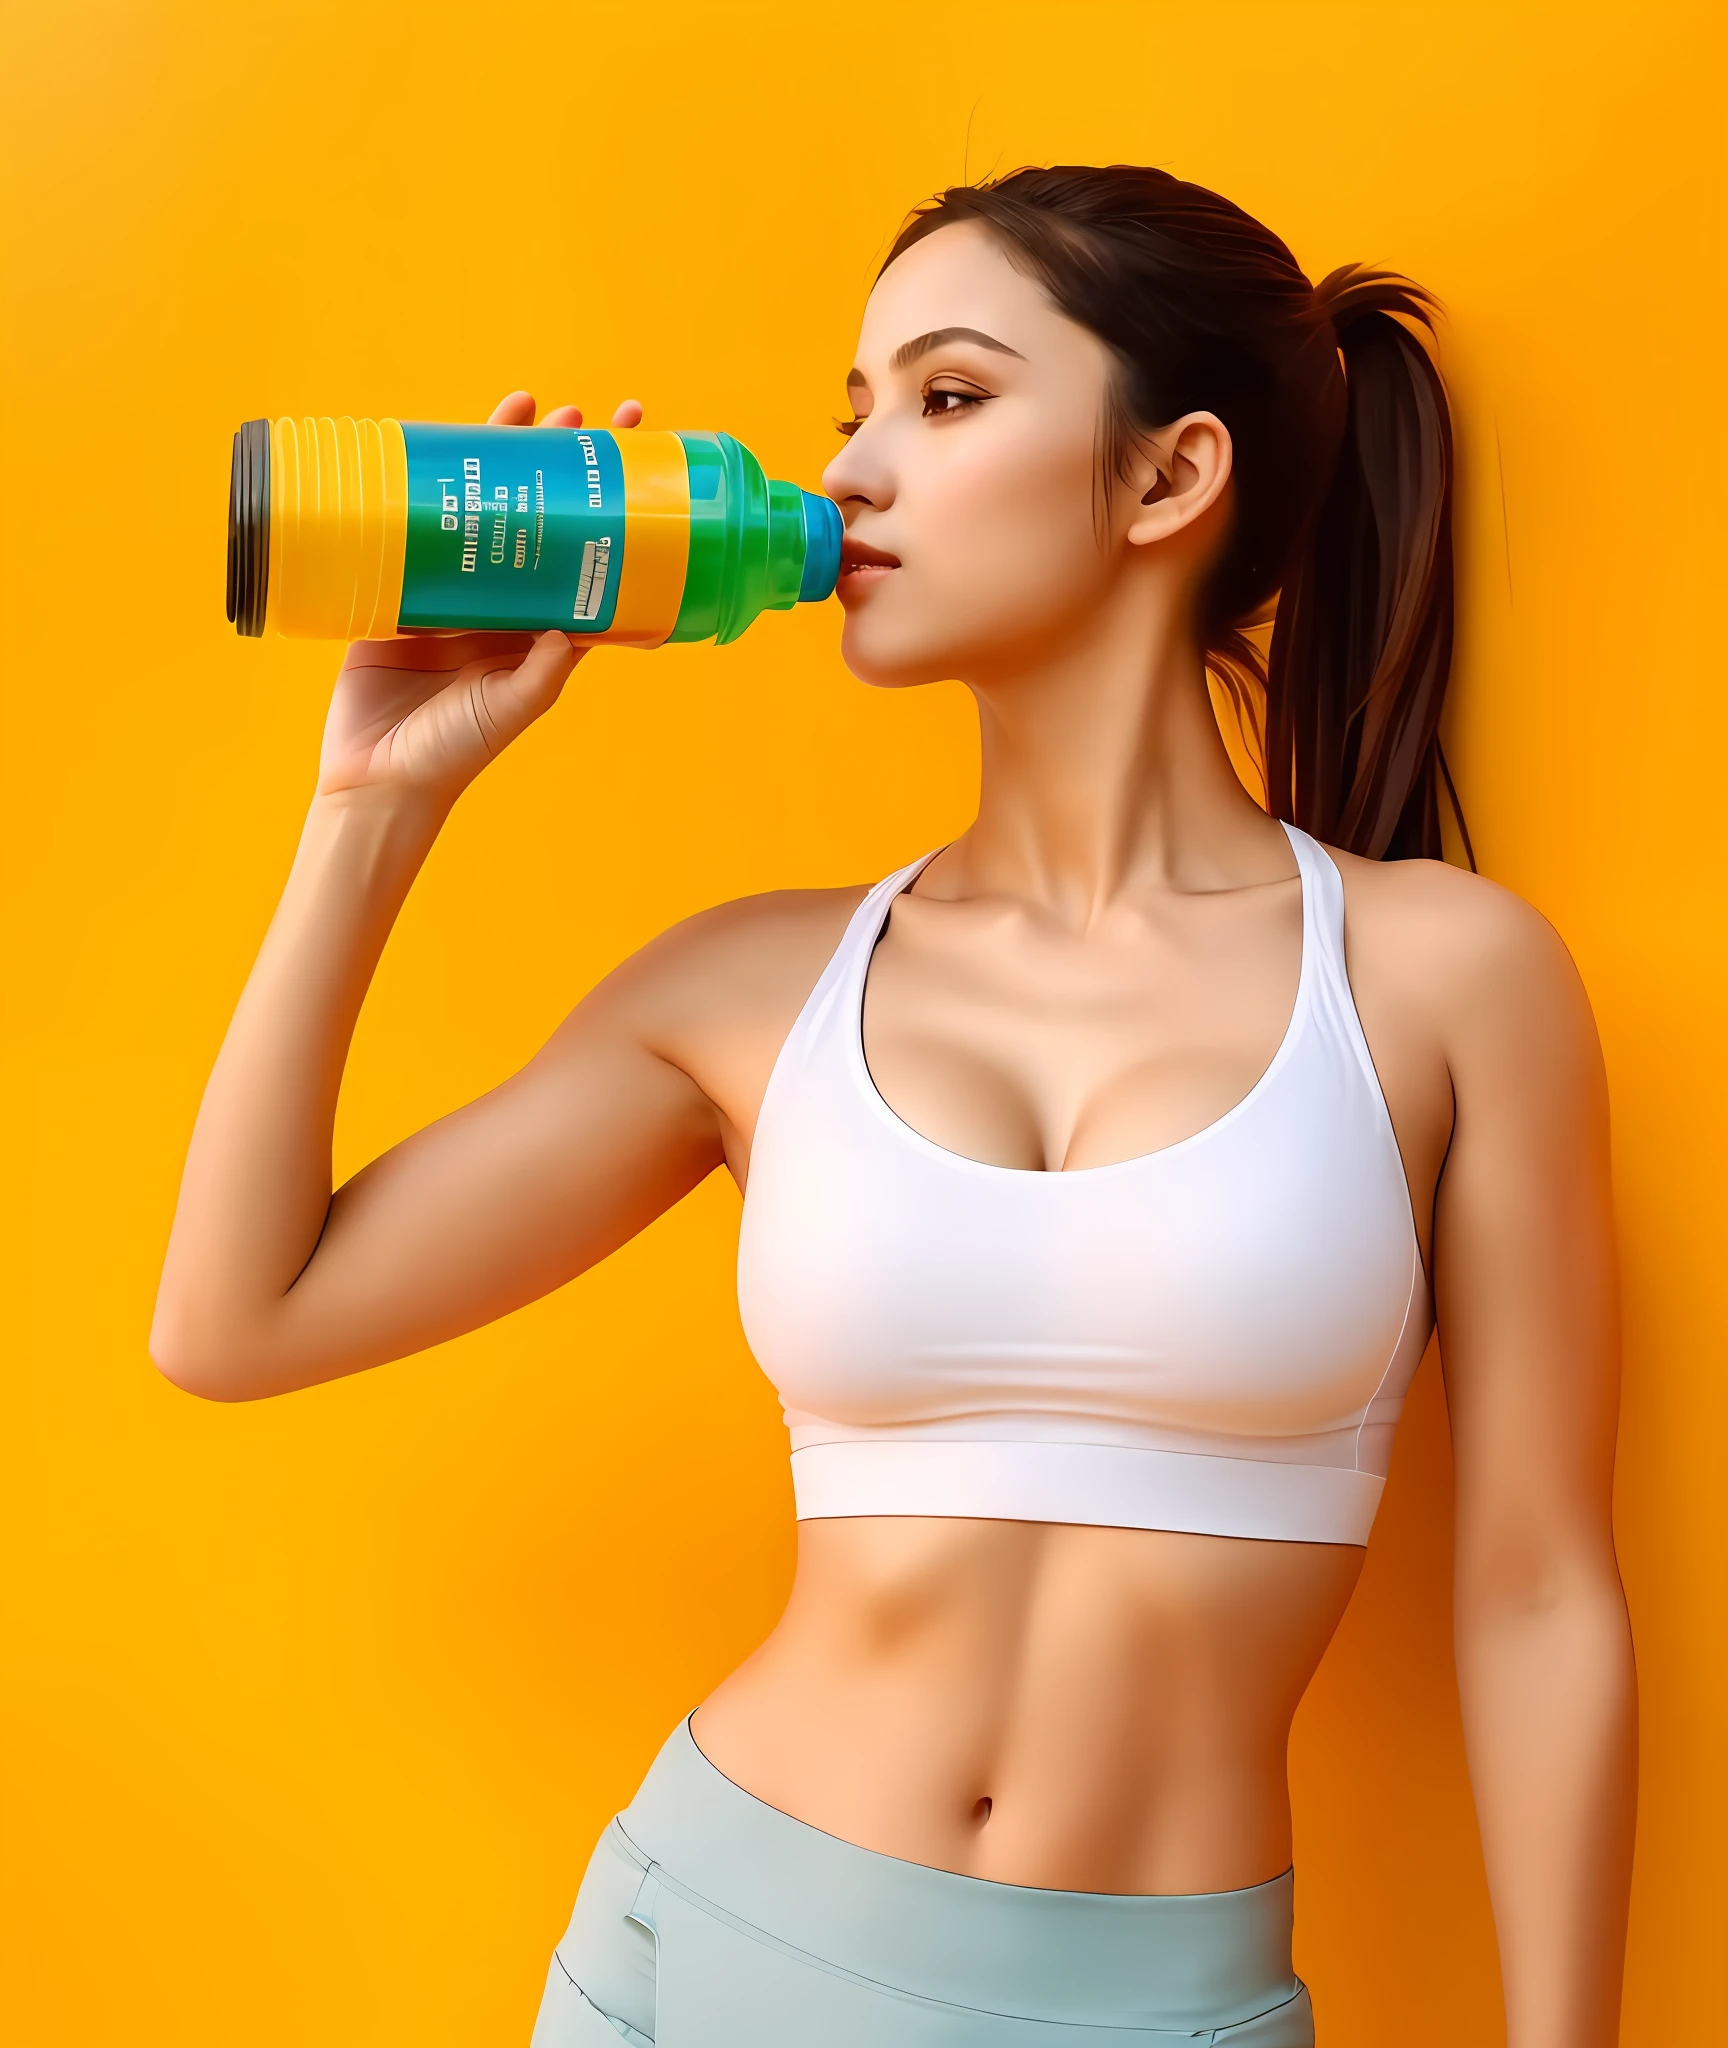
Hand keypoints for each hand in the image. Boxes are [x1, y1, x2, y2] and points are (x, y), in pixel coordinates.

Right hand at [316, 391, 643, 804]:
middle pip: (536, 518)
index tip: (632, 461)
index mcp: (539, 629)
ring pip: (480, 509)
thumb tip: (576, 626)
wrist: (377, 777)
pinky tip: (438, 443)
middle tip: (581, 415)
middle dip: (557, 465)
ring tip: (523, 405)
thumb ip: (543, 673)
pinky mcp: (398, 589)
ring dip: (500, 459)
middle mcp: (501, 604)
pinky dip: (426, 486)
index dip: (608, 511)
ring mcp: (450, 592)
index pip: (586, 556)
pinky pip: (415, 526)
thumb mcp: (509, 708)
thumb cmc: (453, 752)